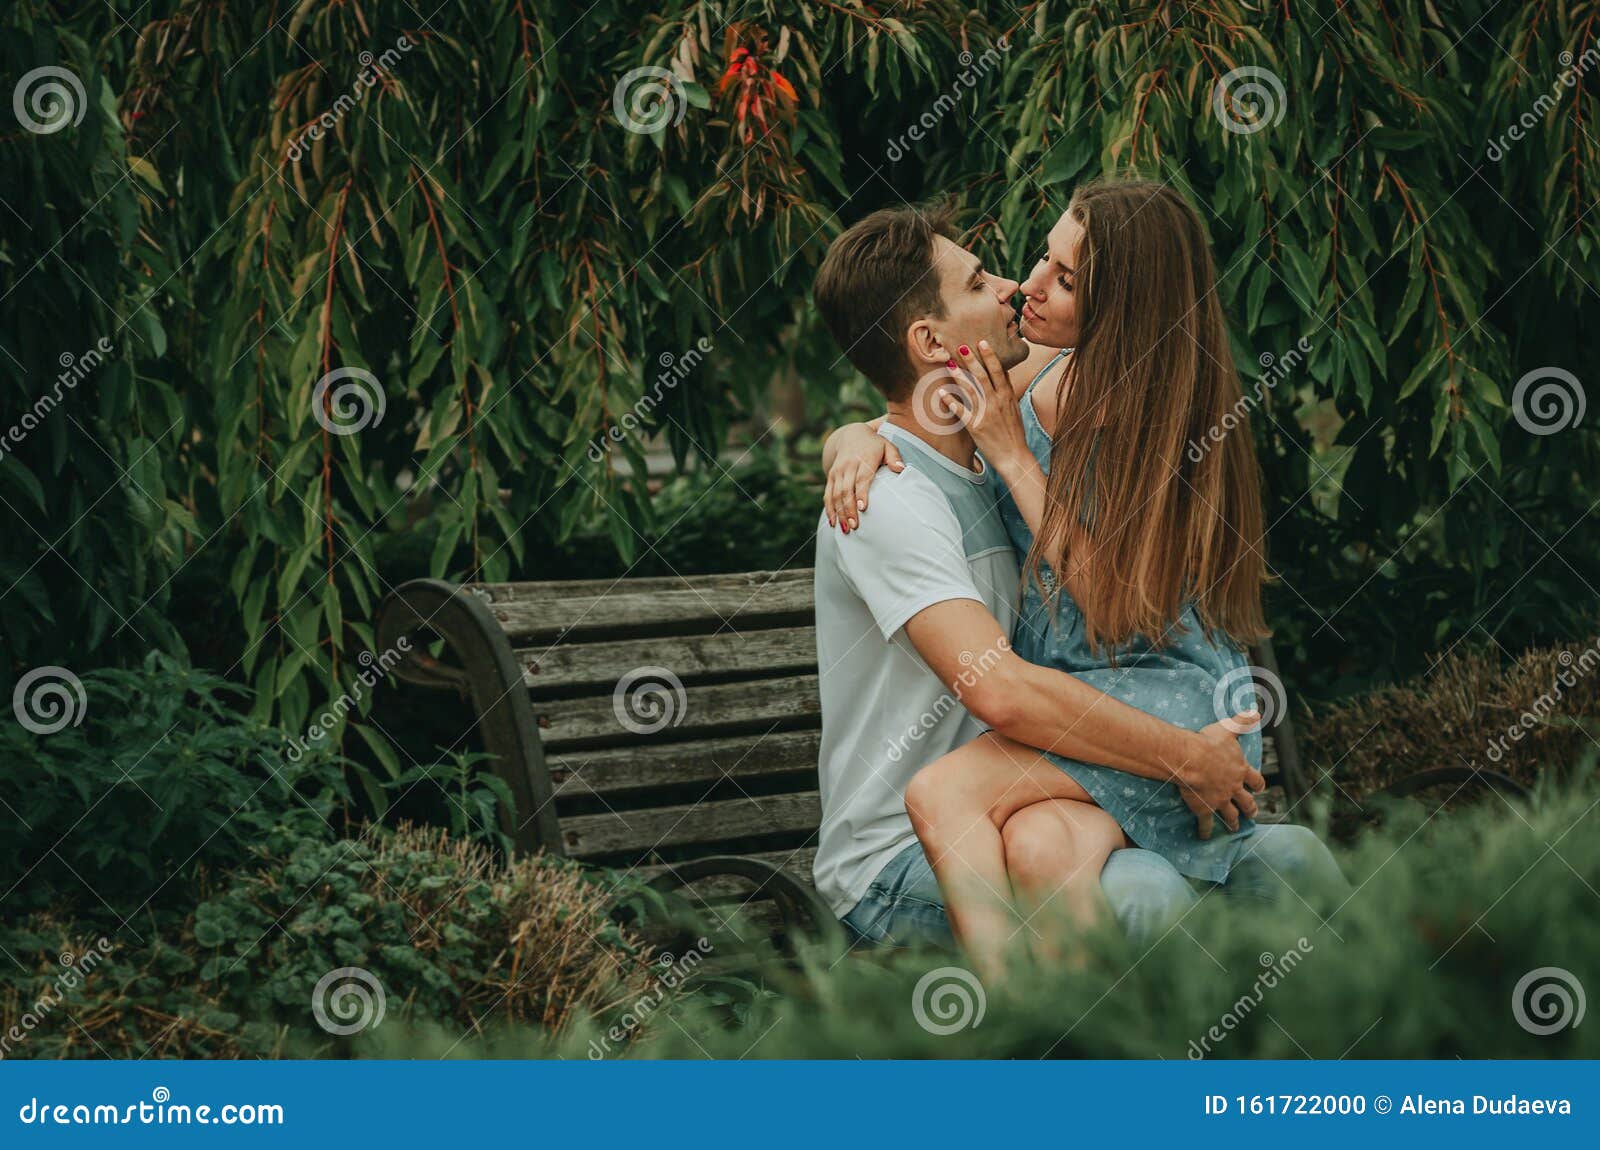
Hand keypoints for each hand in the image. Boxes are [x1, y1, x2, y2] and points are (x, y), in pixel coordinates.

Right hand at [824, 424, 902, 531]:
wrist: (852, 434)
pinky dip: (829, 509)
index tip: (863, 508)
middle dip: (848, 509)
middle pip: (846, 490)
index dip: (861, 493)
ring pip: (834, 494)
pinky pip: (827, 494)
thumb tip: (900, 468)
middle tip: (854, 526)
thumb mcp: (887, 446)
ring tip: (845, 530)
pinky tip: (833, 522)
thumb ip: (894, 457)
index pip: (861, 478)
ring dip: (838, 512)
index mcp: (864, 459)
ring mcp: (837, 471)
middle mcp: (848, 466)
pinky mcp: (831, 476)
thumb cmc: (875, 445)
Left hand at [935, 337, 1029, 473]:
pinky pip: (961, 411)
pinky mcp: (976, 427)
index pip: (999, 371)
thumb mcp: (1014, 408)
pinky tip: (942, 393)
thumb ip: (1007, 390)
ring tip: (949, 364)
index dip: (990, 356)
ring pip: (971, 390)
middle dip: (973, 360)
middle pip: (983, 376)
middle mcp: (997, 402)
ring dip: (959, 376)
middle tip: (961, 346)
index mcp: (1007, 396)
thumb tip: (1002, 372)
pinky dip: (951, 401)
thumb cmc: (1014, 433)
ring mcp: (986, 414)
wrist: (1015, 456)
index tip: (982, 342)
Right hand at [1173, 711, 1265, 839]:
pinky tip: (1205, 836)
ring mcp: (1220, 800)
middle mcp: (1233, 788)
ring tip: (1234, 828)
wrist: (1191, 759)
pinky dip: (1206, 831)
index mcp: (1240, 770)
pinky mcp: (1205, 808)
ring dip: (1234, 822)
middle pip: (1247, 802)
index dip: (1258, 784)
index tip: (1259, 788)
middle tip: (1252, 813)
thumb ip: (1242, 722)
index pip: (1255, 780)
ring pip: (1231, 815)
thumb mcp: (1228, 728)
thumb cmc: (1208, 742)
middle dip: (1250, 808)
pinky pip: (1206, 823)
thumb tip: (1256, 711)